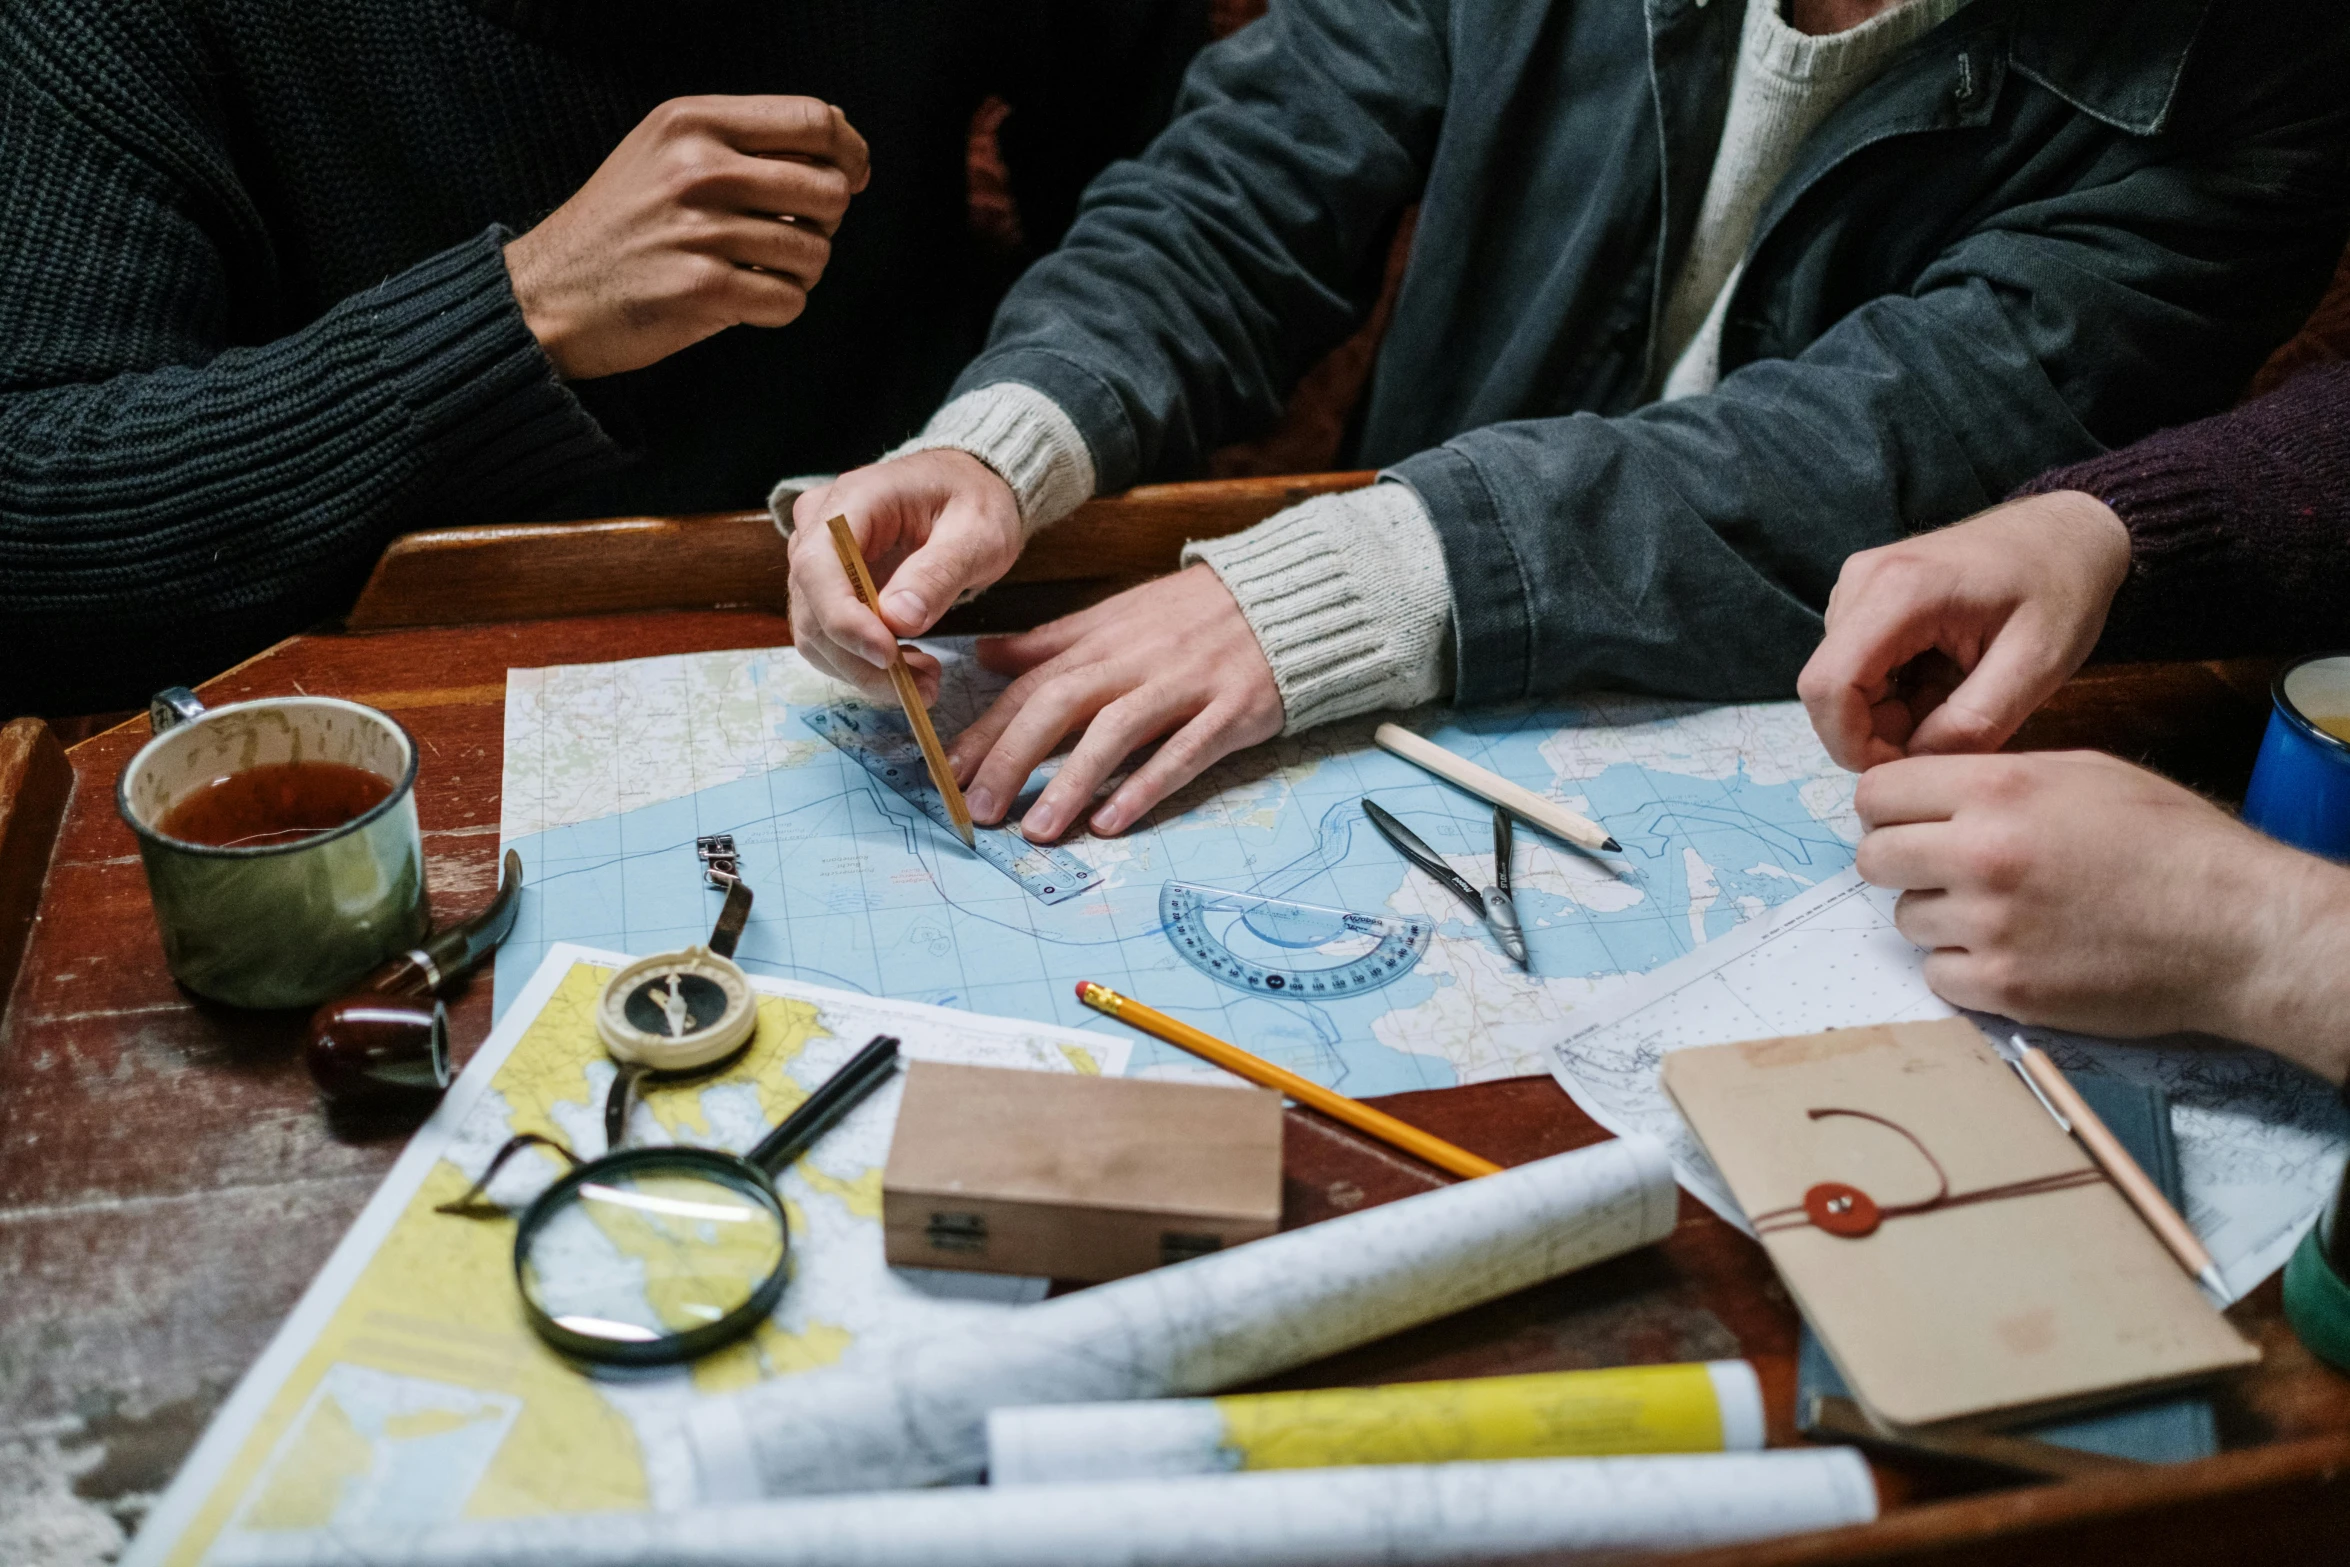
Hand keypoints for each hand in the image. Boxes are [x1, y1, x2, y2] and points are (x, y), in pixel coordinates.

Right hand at [503, 96, 870, 379]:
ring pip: (815, 251)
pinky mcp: (702, 288)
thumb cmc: (620, 225)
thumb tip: (840, 146)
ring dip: (800, 271)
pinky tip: (744, 299)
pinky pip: (789, 299)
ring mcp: (699, 229)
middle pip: (828, 189)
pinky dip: (778, 306)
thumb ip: (742, 141)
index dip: (849, 152)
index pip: (813, 120)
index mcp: (692, 122)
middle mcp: (697, 168)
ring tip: (758, 270)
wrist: (548, 292)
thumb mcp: (665, 152)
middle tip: (791, 235)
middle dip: (825, 221)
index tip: (852, 176)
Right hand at [786, 450, 1023, 702]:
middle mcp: (819, 528)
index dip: (844, 619)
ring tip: (924, 680)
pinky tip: (907, 666)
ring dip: (864, 671)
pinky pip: (830, 637)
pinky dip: (863, 664)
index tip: (888, 657)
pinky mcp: (829, 588)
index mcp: (854, 500)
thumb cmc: (976, 501)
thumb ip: (938, 572)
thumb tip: (898, 620)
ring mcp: (818, 559)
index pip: (818, 565)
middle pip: (812, 609)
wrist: (969, 489)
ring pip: (816, 633)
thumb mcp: (977, 532)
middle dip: (862, 660)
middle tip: (924, 685)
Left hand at [945, 565, 1284, 841]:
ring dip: (1072, 782)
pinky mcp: (1231, 711)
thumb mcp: (1116, 614)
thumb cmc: (1192, 615)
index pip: (1031, 685)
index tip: (945, 773)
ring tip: (1038, 831)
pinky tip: (1112, 820)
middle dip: (1013, 758)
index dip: (986, 729)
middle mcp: (1134, 660)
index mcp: (1101, 639)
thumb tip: (985, 656)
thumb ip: (1051, 641)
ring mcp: (1184, 686)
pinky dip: (1146, 786)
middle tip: (979, 811)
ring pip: (1116, 731)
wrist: (1285, 599)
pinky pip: (1184, 751)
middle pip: (1060, 704)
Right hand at [1797, 492, 2130, 770]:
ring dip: (1887, 713)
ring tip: (1955, 701)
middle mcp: (1860, 582)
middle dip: (1875, 732)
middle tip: (1945, 738)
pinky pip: (1854, 665)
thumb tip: (1915, 766)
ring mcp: (1856, 586)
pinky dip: (1890, 693)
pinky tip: (1941, 681)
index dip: (1853, 744)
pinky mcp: (1863, 596)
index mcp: (1898, 591)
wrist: (2068, 533)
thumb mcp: (2036, 666)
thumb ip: (1971, 724)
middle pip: (1828, 688)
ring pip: (1840, 682)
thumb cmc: (2063, 590)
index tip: (1909, 768)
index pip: (1828, 687)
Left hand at [1855, 750, 2349, 1081]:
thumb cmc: (2172, 844)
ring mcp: (1990, 926)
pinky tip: (2011, 952)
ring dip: (1939, 918)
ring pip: (1905, 920)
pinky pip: (1937, 975)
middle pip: (1874, 858)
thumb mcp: (2083, 775)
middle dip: (1901, 862)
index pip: (1877, 792)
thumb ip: (1996, 780)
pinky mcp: (2005, 988)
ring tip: (1999, 913)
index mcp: (1998, 790)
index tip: (1905, 820)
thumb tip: (1932, 794)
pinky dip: (1964, 968)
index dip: (1888, 807)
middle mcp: (1982, 855)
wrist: (2237, 929)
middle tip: (1940, 870)